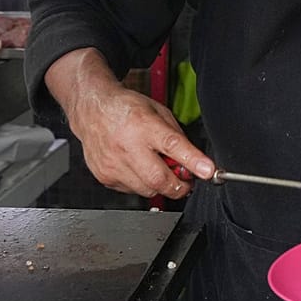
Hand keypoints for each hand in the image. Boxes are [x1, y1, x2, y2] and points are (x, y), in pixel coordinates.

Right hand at [46, 48, 214, 199]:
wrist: (91, 110)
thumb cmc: (126, 109)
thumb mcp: (158, 112)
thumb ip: (177, 138)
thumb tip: (193, 162)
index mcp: (144, 125)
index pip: (172, 146)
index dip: (193, 161)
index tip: (208, 171)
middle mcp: (127, 146)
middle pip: (159, 179)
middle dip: (180, 186)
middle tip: (187, 181)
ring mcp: (113, 164)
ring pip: (147, 190)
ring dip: (161, 186)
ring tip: (159, 169)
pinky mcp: (105, 176)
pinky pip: (132, 190)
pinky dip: (141, 184)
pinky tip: (138, 168)